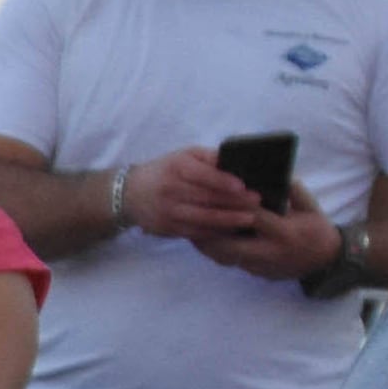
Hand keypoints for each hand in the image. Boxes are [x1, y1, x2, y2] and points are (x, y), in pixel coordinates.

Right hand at [127, 146, 266, 247]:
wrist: (130, 193)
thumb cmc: (166, 170)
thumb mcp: (184, 156)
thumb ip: (210, 158)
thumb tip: (238, 162)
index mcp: (177, 167)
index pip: (204, 175)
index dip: (224, 182)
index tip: (245, 187)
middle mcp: (171, 189)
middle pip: (207, 198)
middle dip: (234, 202)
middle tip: (257, 204)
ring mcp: (168, 211)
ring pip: (203, 218)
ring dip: (229, 220)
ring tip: (249, 219)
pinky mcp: (167, 228)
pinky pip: (195, 232)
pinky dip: (215, 232)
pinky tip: (231, 231)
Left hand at [188, 198, 346, 284]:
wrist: (327, 261)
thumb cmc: (317, 227)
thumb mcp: (308, 205)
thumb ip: (290, 188)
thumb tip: (268, 172)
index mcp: (284, 232)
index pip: (252, 217)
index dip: (233, 205)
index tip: (214, 192)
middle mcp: (270, 252)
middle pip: (228, 243)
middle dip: (208, 231)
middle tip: (191, 215)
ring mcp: (262, 266)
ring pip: (225, 257)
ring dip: (206, 243)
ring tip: (190, 227)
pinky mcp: (257, 273)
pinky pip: (231, 262)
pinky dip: (217, 251)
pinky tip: (205, 238)